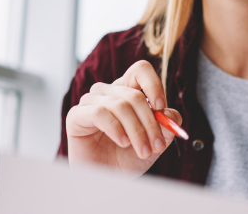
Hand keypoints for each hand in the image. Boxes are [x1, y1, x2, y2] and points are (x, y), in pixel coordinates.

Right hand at [66, 60, 182, 175]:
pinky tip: (123, 142)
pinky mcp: (76, 115)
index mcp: (126, 90)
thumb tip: (171, 114)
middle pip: (134, 94)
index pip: (140, 70)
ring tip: (143, 151)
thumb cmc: (128, 157)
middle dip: (150, 123)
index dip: (153, 84)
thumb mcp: (155, 142)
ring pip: (119, 105)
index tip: (161, 107)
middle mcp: (107, 91)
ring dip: (136, 131)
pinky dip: (115, 129)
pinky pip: (99, 113)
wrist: (106, 178)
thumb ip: (166, 125)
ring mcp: (90, 101)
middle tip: (156, 145)